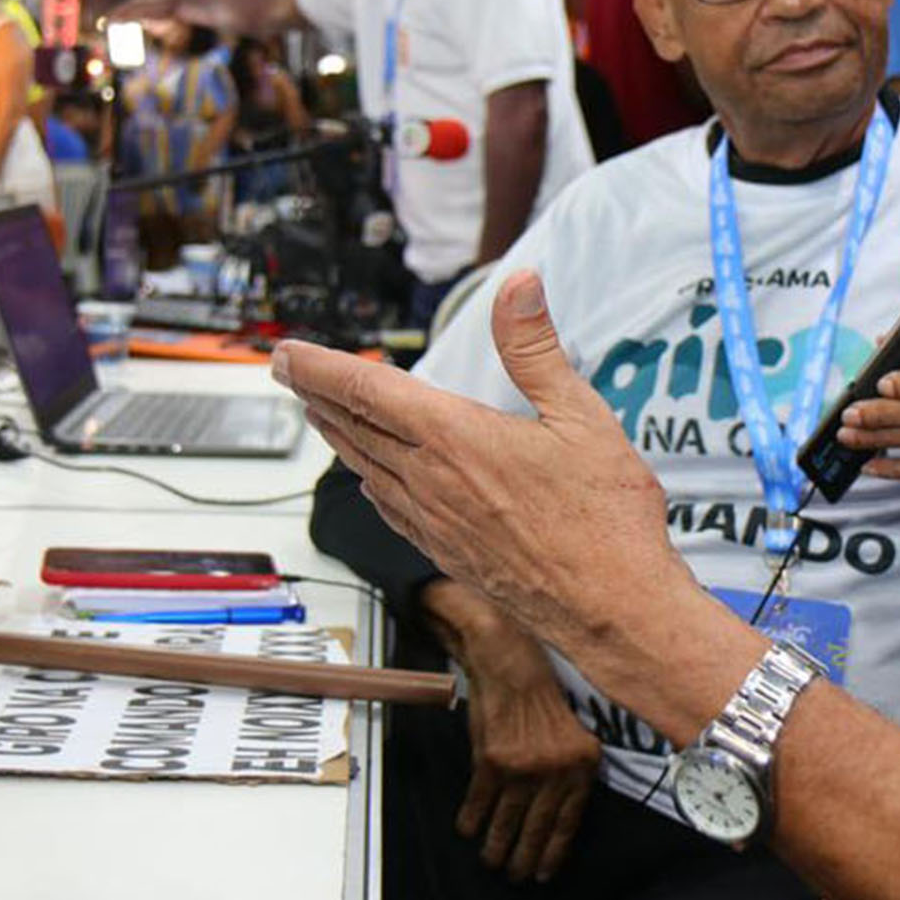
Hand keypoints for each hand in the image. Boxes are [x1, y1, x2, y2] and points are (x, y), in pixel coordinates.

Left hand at [274, 272, 684, 659]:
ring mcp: (434, 522)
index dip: (320, 367)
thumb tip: (519, 289)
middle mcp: (431, 482)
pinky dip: (368, 482)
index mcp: (456, 439)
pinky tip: (371, 482)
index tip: (288, 352)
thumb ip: (537, 349)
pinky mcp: (446, 553)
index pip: (366, 391)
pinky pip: (389, 509)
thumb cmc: (605, 522)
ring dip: (336, 436)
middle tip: (287, 372)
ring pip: (366, 469)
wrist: (612, 610)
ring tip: (318, 414)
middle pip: (353, 428)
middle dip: (314, 394)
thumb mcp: (582, 416)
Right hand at [426, 582, 599, 882]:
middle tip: (514, 877)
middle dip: (524, 858)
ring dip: (496, 847)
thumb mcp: (572, 735)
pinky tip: (468, 831)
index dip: (554, 852)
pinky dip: (471, 819)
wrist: (511, 665)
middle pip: (537, 828)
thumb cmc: (544, 698)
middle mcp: (555, 771)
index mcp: (581, 766)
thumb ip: (567, 774)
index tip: (545, 873)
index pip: (568, 822)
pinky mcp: (492, 761)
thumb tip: (554, 820)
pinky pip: (479, 801)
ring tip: (491, 863)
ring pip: (506, 821)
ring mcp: (523, 768)